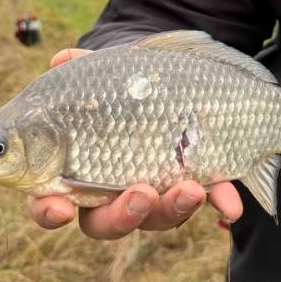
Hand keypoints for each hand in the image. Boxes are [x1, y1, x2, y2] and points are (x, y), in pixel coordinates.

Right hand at [27, 47, 242, 237]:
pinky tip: (231, 203)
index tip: (59, 208)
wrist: (172, 80)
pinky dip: (219, 200)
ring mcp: (154, 194)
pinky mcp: (194, 184)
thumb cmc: (120, 84)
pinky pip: (206, 200)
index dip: (49, 209)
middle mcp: (111, 194)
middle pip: (106, 222)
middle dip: (123, 215)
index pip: (49, 201)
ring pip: (157, 218)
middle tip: (142, 195)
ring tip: (191, 189)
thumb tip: (63, 58)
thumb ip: (82, 69)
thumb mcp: (104, 73)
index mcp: (73, 171)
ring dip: (174, 208)